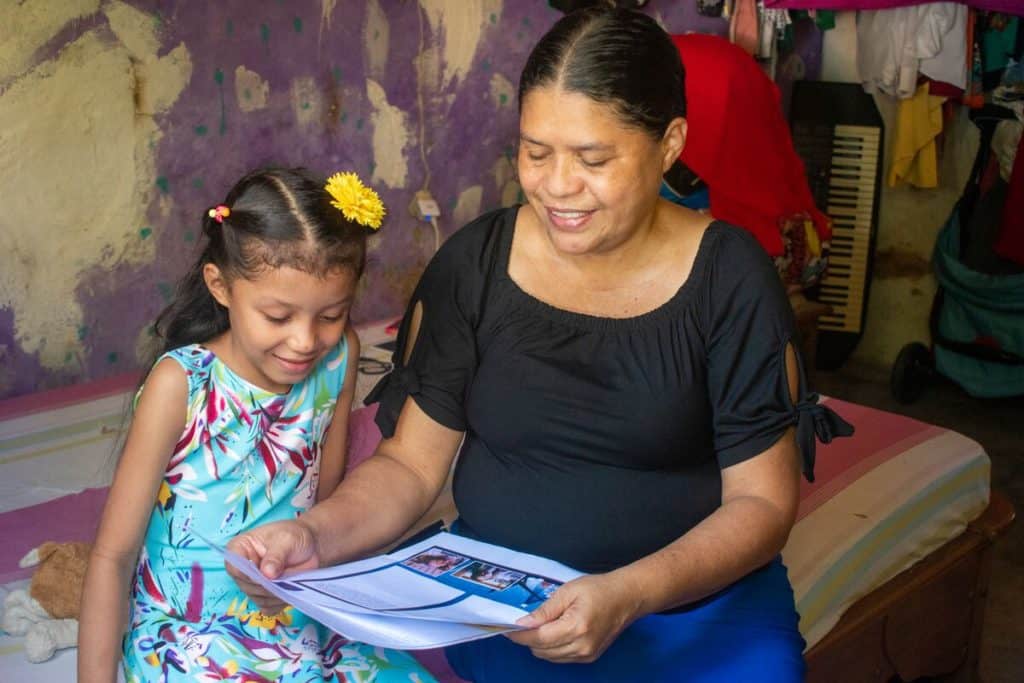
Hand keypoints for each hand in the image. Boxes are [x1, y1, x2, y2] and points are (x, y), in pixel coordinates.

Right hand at [225, 519, 319, 613]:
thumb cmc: (294, 536)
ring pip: (258, 599)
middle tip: (285, 579)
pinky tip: (290, 593)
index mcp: (239, 548)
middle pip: (246, 586)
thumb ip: (276, 556)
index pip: (234, 566)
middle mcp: (242, 569)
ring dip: (276, 595)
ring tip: (291, 583)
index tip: (267, 576)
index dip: (249, 574)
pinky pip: (267, 608)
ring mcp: (252, 584)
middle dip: (267, 586)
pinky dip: (279, 603)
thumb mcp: (287, 540)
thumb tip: (267, 573)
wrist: (309, 546)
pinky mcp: (264, 596)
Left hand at [505, 572, 642, 663]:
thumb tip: (523, 623)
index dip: (519, 635)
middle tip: (521, 623)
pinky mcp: (589, 657)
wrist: (626, 597)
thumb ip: (545, 610)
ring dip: (539, 644)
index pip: (538, 638)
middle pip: (541, 650)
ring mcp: (586, 654)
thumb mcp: (568, 591)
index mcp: (576, 627)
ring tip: (537, 626)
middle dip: (527, 639)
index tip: (506, 628)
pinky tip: (552, 632)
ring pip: (549, 657)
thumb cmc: (598, 589)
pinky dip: (551, 648)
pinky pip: (561, 658)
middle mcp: (581, 646)